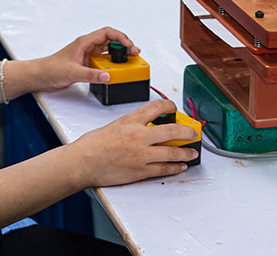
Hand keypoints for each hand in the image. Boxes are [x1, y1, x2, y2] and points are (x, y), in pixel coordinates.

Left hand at [30, 27, 140, 92]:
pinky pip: (102, 59)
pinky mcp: (85, 63)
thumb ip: (91, 75)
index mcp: (84, 42)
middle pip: (110, 40)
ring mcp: (86, 54)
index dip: (121, 37)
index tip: (129, 46)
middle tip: (134, 52)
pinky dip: (111, 62)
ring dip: (119, 53)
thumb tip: (107, 76)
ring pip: (107, 49)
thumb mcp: (72, 73)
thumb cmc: (50, 69)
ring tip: (129, 59)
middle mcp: (86, 46)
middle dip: (124, 44)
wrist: (39, 76)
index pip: (107, 33)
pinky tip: (115, 68)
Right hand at [69, 99, 198, 186]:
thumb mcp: (114, 125)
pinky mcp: (140, 171)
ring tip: (193, 152)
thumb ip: (132, 124)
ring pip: (172, 153)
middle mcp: (138, 136)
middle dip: (187, 132)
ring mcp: (141, 155)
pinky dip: (175, 167)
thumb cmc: (92, 145)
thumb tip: (146, 126)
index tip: (174, 108)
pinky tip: (180, 166)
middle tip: (193, 133)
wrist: (83, 162)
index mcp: (130, 121)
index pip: (157, 107)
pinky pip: (163, 169)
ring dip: (186, 152)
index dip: (170, 106)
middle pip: (172, 131)